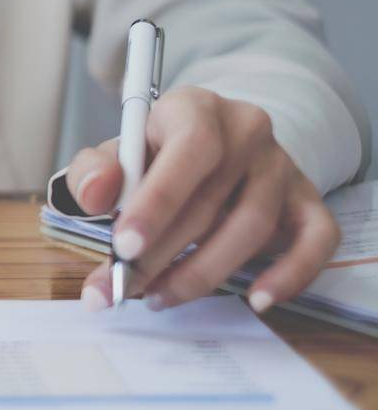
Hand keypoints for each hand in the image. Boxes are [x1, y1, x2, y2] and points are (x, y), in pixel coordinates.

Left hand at [67, 87, 339, 313]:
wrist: (208, 146)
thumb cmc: (155, 154)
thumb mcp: (117, 153)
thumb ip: (95, 170)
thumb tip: (92, 196)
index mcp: (195, 109)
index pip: (189, 150)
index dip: (158, 201)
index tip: (123, 247)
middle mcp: (247, 131)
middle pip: (211, 200)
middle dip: (161, 255)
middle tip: (123, 288)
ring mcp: (282, 167)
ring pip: (254, 227)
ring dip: (203, 273)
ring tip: (159, 297)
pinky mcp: (308, 201)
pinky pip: (317, 240)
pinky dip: (291, 275)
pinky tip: (256, 300)